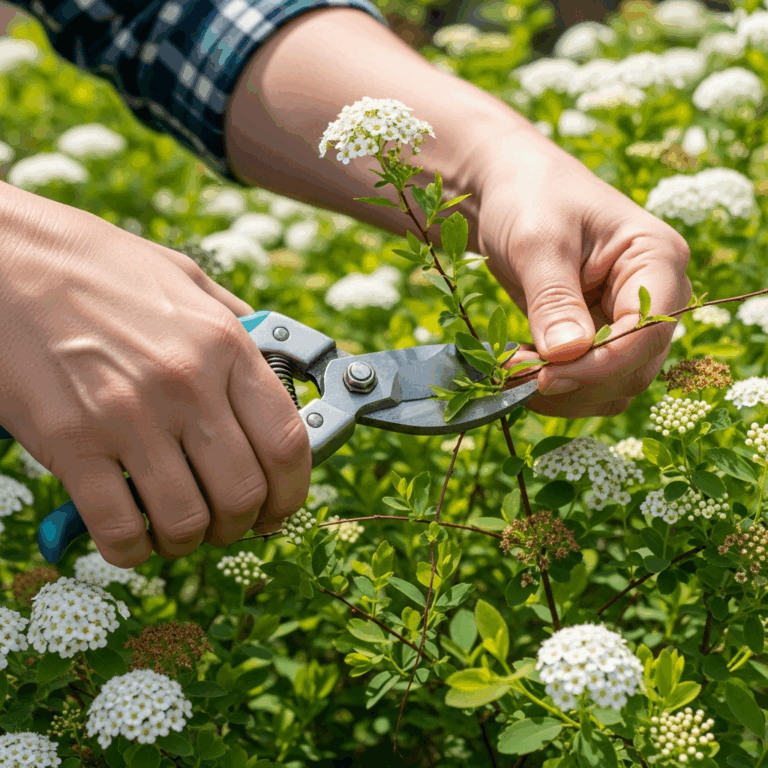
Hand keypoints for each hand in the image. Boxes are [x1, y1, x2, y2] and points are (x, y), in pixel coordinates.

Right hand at [0, 185, 309, 565]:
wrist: (4, 257)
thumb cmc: (98, 266)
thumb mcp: (186, 278)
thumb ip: (237, 322)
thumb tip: (276, 359)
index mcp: (223, 345)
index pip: (286, 442)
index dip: (293, 490)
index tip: (281, 507)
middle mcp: (186, 385)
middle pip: (243, 492)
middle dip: (243, 524)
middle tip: (229, 523)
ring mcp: (128, 417)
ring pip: (187, 521)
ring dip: (191, 541)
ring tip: (178, 529)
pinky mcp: (70, 443)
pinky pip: (119, 528)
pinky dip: (134, 550)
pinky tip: (133, 538)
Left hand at [475, 128, 692, 418]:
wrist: (510, 189)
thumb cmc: (529, 198)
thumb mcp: (538, 242)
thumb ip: (554, 299)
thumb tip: (567, 355)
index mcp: (656, 258)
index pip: (649, 330)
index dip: (601, 364)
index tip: (545, 376)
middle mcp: (656, 294)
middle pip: (636, 365)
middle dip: (578, 380)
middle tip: (516, 375)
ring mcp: (629, 318)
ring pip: (615, 383)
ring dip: (566, 391)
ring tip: (513, 372)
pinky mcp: (602, 335)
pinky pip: (592, 380)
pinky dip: (560, 387)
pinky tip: (522, 373)